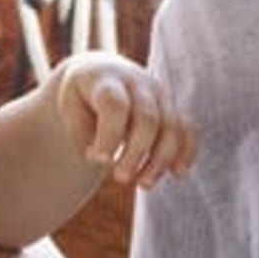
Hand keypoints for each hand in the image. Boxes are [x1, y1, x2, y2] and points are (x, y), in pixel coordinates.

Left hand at [45, 52, 195, 188]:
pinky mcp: (173, 108)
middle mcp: (138, 83)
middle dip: (137, 153)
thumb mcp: (70, 109)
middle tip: (121, 178)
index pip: (115, 106)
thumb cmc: (82, 98)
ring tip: (144, 184)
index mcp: (107, 80)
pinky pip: (189, 129)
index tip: (99, 161)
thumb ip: (81, 133)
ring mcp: (159, 95)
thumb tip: (103, 158)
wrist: (101, 73)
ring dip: (160, 160)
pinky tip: (178, 173)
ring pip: (172, 127)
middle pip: (148, 118)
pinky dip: (187, 152)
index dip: (110, 136)